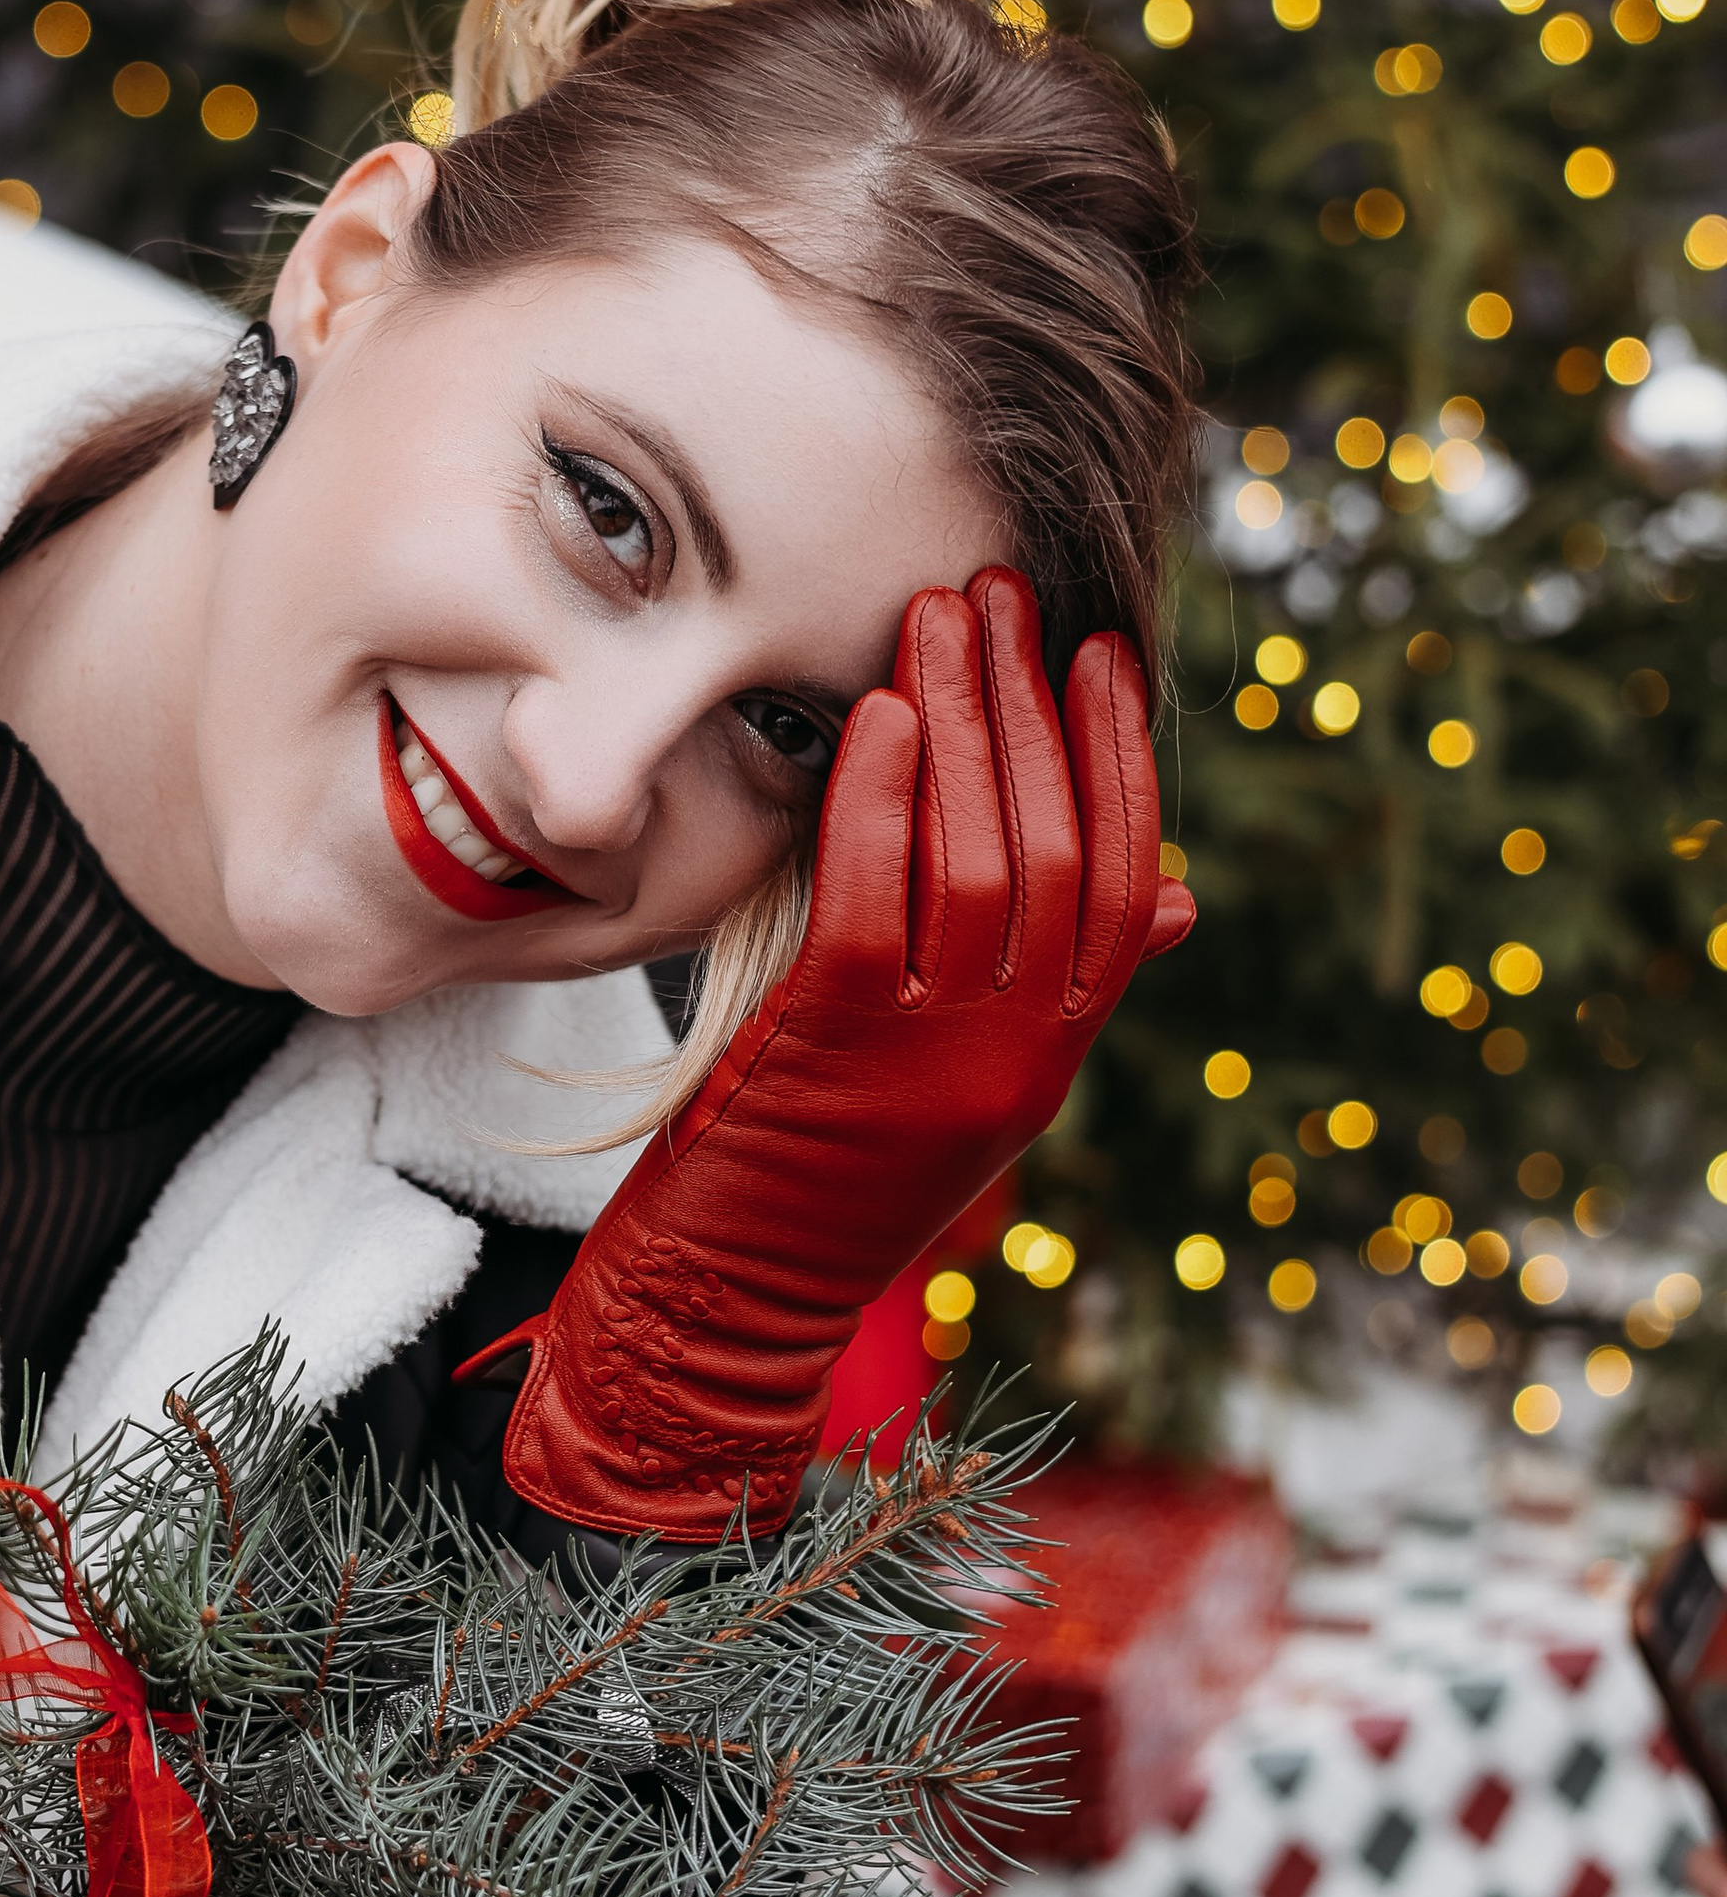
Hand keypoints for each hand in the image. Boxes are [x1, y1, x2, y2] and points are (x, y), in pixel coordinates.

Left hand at [472, 569, 1194, 1542]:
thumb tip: (1168, 900)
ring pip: (979, 862)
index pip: (1124, 880)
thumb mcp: (964, 1078)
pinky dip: (885, 800)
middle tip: (1001, 591)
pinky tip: (878, 717)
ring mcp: (936, 1058)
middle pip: (1052, 846)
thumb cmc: (826, 1171)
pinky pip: (879, 901)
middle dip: (1029, 705)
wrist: (728, 1304)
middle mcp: (1018, 1054)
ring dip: (961, 724)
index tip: (1098, 652)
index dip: (1119, 758)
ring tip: (938, 620)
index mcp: (1053, 1051)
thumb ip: (1050, 983)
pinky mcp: (840, 1053)